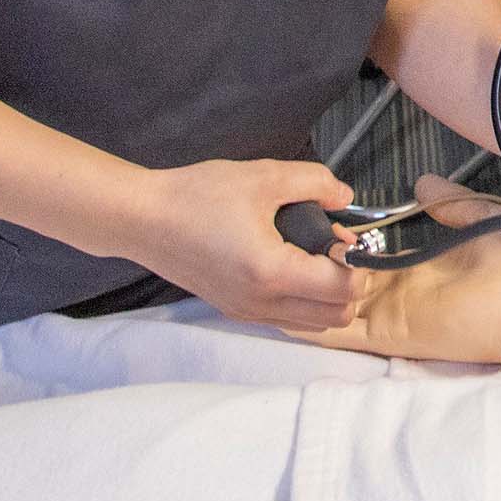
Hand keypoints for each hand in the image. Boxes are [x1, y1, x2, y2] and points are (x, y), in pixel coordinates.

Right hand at [124, 156, 368, 331]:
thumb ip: (314, 182)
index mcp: (271, 273)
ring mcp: (247, 313)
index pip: (343, 289)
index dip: (358, 262)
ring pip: (315, 324)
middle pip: (337, 317)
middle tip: (333, 245)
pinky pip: (289, 319)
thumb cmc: (195, 197)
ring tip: (313, 254)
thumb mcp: (262, 176)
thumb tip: (344, 195)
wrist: (142, 219)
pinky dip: (305, 300)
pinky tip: (293, 264)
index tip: (345, 235)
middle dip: (350, 281)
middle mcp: (261, 304)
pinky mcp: (236, 311)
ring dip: (328, 294)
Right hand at [286, 175, 500, 364]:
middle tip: (275, 246)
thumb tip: (424, 183)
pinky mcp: (394, 335)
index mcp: (417, 269)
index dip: (334, 247)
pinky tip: (276, 313)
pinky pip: (342, 334)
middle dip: (307, 270)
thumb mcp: (482, 215)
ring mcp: (393, 318)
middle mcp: (399, 295)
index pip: (362, 261)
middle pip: (338, 285)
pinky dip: (309, 327)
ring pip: (331, 310)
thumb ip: (449, 202)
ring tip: (264, 272)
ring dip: (301, 294)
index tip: (309, 227)